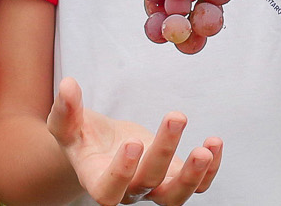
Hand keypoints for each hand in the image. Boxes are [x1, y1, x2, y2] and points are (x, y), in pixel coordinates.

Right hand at [47, 77, 220, 204]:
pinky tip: (215, 143)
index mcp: (96, 178)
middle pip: (147, 183)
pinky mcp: (172, 178)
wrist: (100, 147)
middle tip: (176, 117)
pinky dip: (210, 171)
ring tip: (206, 148)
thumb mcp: (67, 123)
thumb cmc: (82, 136)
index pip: (108, 191)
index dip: (121, 173)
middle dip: (164, 152)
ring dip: (193, 175)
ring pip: (175, 196)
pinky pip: (196, 186)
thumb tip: (67, 86)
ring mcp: (152, 188)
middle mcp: (127, 190)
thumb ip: (66, 109)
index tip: (132, 143)